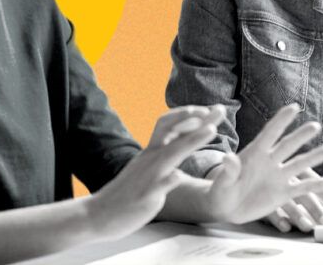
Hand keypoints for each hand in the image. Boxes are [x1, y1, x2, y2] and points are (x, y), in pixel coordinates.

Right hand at [88, 105, 225, 239]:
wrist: (101, 214)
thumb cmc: (129, 190)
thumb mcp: (147, 166)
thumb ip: (163, 153)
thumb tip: (180, 139)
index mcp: (152, 151)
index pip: (169, 123)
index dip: (189, 114)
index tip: (210, 109)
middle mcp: (151, 158)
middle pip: (175, 130)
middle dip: (199, 119)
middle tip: (221, 110)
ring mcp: (148, 176)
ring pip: (171, 153)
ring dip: (191, 140)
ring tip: (211, 130)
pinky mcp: (146, 195)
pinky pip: (159, 185)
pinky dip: (169, 179)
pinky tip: (178, 176)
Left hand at [204, 104, 322, 225]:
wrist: (225, 209)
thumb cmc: (220, 191)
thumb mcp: (222, 182)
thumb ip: (228, 171)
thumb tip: (228, 158)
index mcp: (254, 153)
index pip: (270, 133)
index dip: (281, 120)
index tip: (294, 107)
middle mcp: (269, 161)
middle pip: (288, 145)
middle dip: (301, 136)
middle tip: (315, 125)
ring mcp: (278, 176)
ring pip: (299, 164)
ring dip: (313, 157)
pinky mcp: (284, 193)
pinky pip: (305, 188)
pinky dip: (320, 185)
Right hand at [262, 169, 322, 232]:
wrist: (249, 172)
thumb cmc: (277, 180)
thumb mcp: (296, 183)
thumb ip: (312, 195)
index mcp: (303, 174)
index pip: (322, 190)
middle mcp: (289, 179)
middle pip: (306, 195)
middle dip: (317, 210)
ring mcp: (273, 187)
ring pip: (288, 202)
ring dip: (298, 215)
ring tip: (307, 226)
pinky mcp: (259, 197)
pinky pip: (269, 209)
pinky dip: (278, 218)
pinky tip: (285, 226)